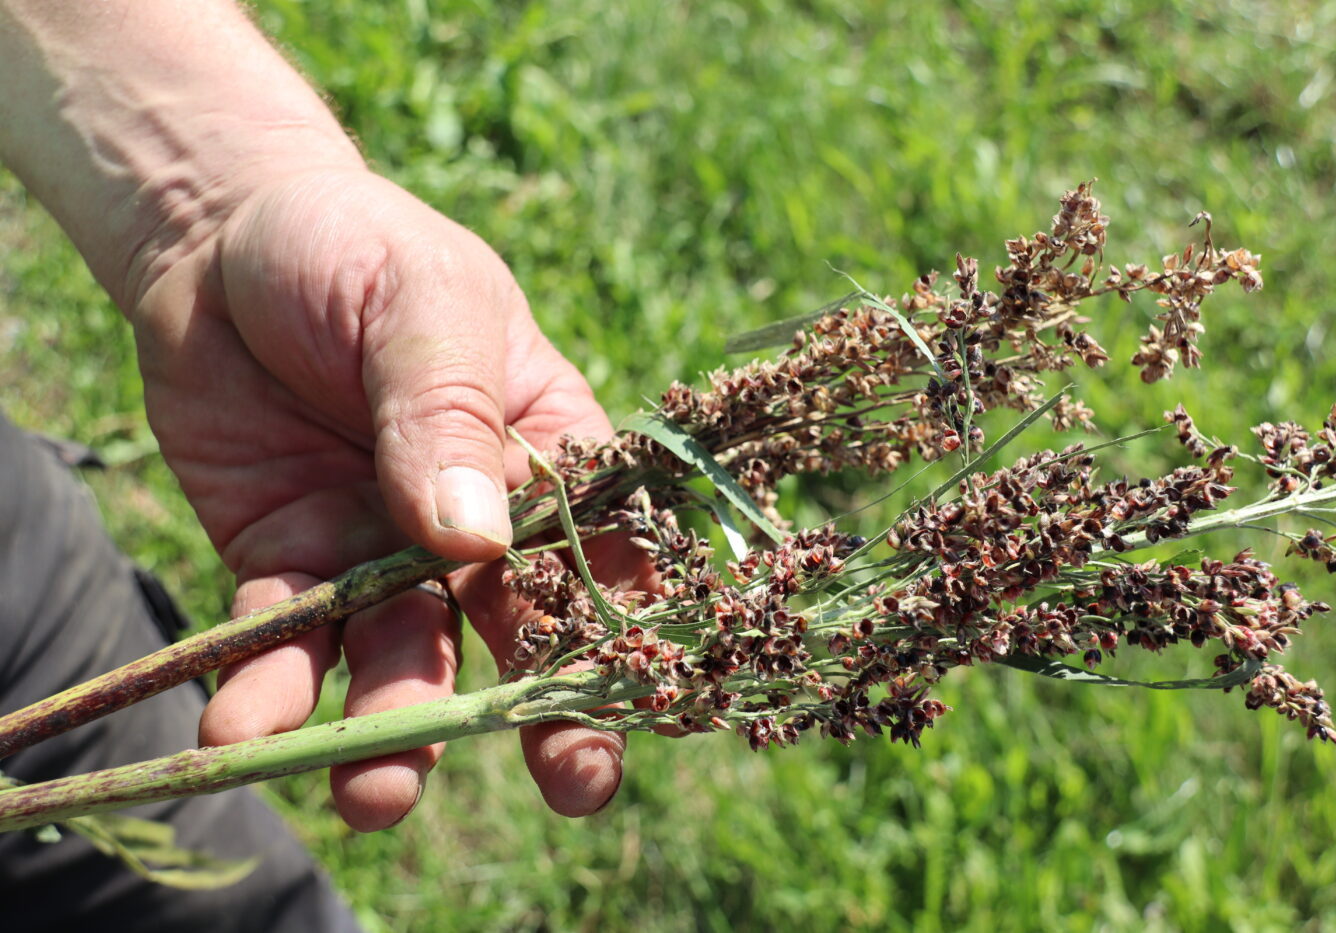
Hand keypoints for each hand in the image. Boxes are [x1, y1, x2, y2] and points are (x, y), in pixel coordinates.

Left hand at [132, 167, 644, 827]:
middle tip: (574, 786)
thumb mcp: (423, 304)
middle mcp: (474, 521)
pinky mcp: (289, 564)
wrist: (218, 238)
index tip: (644, 694)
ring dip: (394, 731)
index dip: (632, 621)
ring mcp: (381, 551)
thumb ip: (451, 412)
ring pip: (402, 658)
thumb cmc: (357, 247)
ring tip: (374, 793)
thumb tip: (478, 539)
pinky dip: (268, 687)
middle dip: (545, 713)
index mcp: (545, 452)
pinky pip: (284, 638)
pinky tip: (243, 724)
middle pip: (522, 630)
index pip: (608, 547)